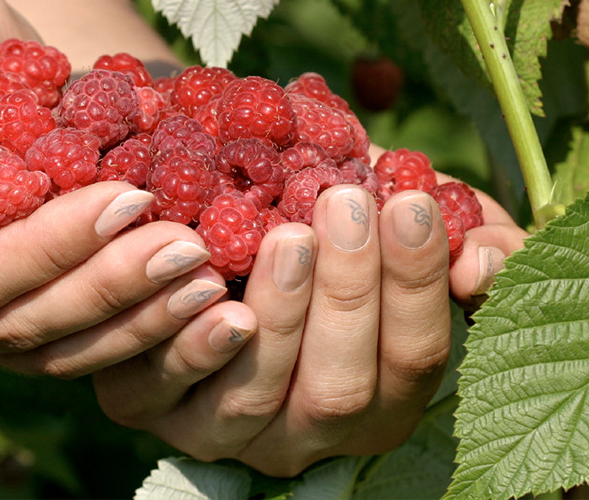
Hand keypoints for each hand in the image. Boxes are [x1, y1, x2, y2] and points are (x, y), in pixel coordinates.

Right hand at [0, 0, 216, 374]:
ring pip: (61, 333)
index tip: (129, 201)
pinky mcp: (26, 274)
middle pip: (23, 320)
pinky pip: (82, 308)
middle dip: (112, 287)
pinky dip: (140, 300)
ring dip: (140, 312)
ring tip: (212, 279)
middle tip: (192, 252)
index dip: (51, 251)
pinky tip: (202, 277)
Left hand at [94, 184, 527, 475]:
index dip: (414, 283)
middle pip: (338, 388)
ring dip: (277, 315)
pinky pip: (166, 388)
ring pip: (255, 396)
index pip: (412, 356)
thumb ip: (470, 240)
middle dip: (348, 293)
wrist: (232, 221)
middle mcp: (311, 429)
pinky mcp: (155, 405)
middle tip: (344, 206)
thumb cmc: (336, 225)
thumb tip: (478, 262)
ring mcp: (230, 429)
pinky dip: (186, 338)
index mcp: (381, 393)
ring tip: (287, 236)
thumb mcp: (406, 226)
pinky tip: (199, 277)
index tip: (408, 204)